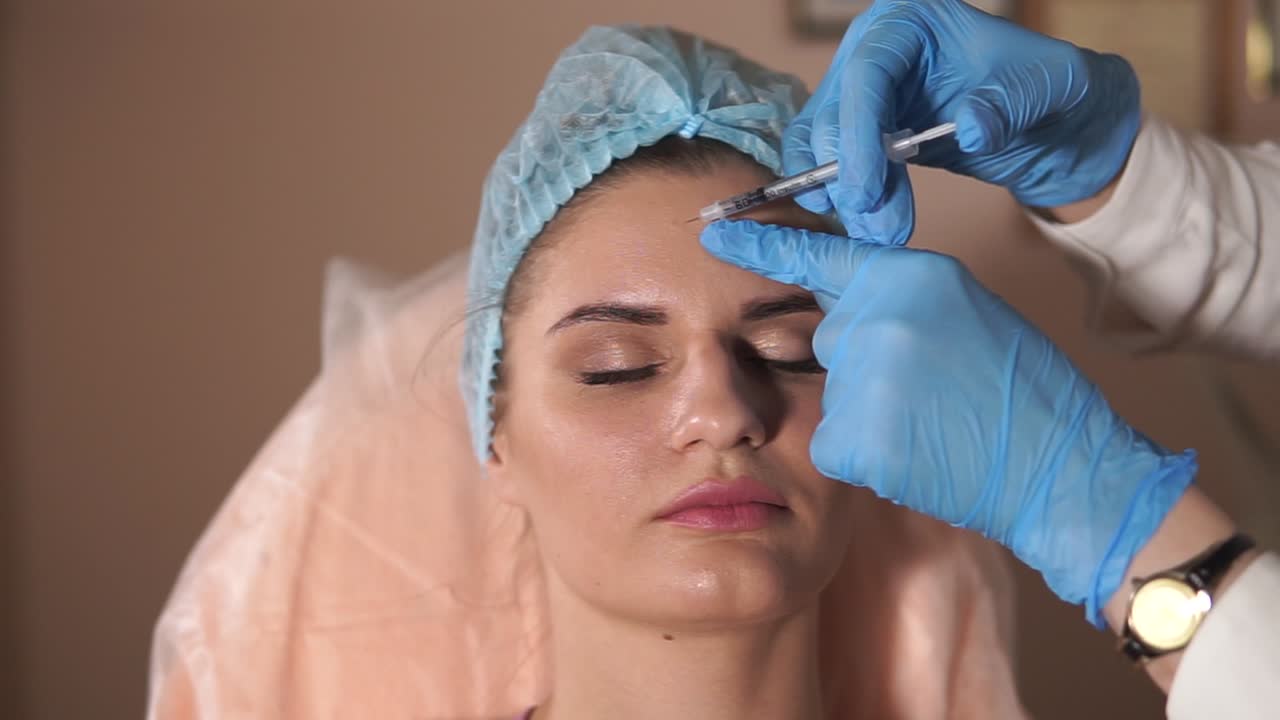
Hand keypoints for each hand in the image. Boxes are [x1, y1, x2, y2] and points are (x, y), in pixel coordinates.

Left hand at [701, 219, 1193, 625]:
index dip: (762, 244)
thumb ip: (901, 298)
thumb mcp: (966, 309)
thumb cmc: (1026, 390)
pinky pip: (833, 441)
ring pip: (834, 393)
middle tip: (928, 390)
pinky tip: (914, 456)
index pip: (819, 255)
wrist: (1059, 467)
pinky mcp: (850, 439)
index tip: (712, 230)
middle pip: (831, 338)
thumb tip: (855, 306)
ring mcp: (859, 380)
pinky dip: (865, 454)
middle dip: (864, 364)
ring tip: (931, 426)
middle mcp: (873, 319)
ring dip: (869, 412)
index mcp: (908, 276)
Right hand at [790, 0, 1140, 243]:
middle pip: (834, 111)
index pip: (868, 72)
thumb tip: (968, 127)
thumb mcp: (1050, 87)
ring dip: (843, 194)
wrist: (1055, 120)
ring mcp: (862, 91)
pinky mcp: (862, 131)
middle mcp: (874, 48)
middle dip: (848, 175)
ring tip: (879, 236)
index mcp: (912, 20)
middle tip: (876, 227)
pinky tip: (860, 226)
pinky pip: (830, 162)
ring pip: (822, 142)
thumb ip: (1010, 102)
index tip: (865, 192)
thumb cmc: (1051, 88)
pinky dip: (839, 195)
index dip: (858, 133)